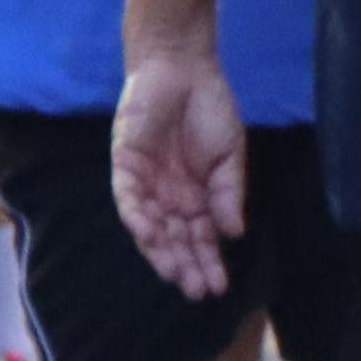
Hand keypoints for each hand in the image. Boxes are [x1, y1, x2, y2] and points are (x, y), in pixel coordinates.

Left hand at [109, 47, 248, 301]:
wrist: (184, 70)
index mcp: (196, 196)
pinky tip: (149, 235)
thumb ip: (229, 194)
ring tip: (175, 274)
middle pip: (174, 238)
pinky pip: (127, 196)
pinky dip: (137, 216)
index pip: (200, 237)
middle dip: (185, 265)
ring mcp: (146, 180)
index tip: (219, 287)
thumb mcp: (230, 156)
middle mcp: (169, 194)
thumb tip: (234, 233)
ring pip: (150, 225)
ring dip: (160, 250)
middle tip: (195, 291)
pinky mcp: (126, 162)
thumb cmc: (210, 111)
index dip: (208, 261)